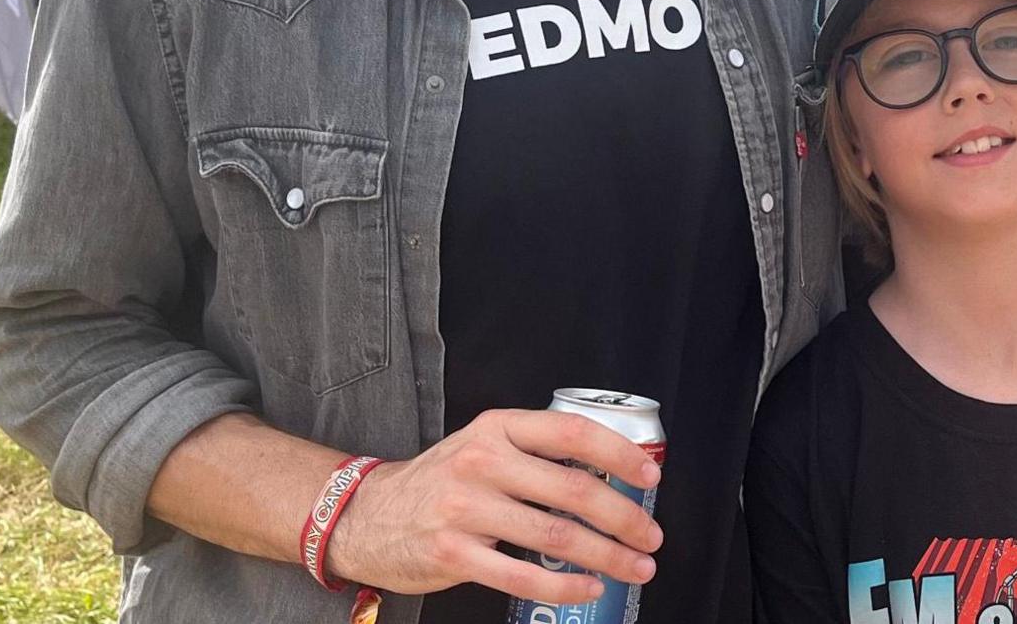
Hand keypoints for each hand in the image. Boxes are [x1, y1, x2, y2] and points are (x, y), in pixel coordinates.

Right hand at [328, 408, 663, 601]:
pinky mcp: (454, 555)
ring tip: (634, 566)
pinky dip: (566, 585)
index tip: (650, 476)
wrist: (365, 515)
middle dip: (625, 517)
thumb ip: (532, 452)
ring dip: (607, 556)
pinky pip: (523, 575)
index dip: (619, 453)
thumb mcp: (480, 446)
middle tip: (651, 536)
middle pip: (574, 489)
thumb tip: (606, 473)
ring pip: (556, 536)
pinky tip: (589, 587)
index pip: (571, 432)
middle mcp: (482, 463)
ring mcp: (465, 510)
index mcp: (497, 429)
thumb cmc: (438, 482)